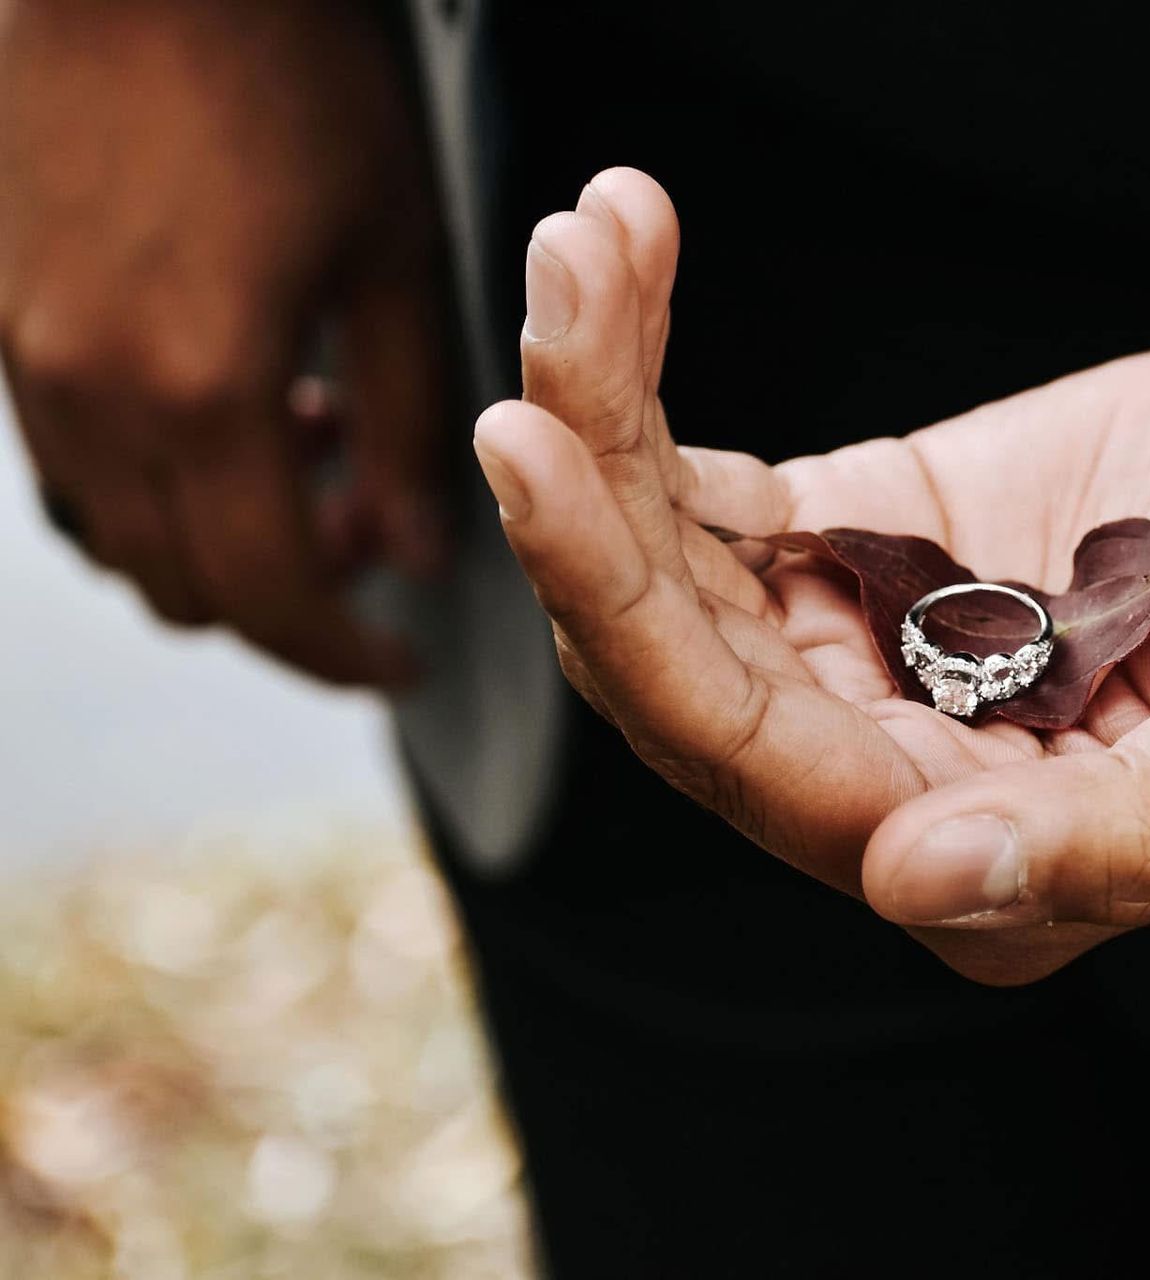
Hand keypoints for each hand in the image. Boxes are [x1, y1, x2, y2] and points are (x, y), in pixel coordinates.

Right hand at [0, 0, 444, 683]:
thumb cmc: (291, 81)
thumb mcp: (394, 255)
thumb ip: (405, 422)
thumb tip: (412, 550)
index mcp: (199, 387)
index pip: (268, 594)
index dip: (341, 655)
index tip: (401, 661)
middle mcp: (87, 394)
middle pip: (182, 587)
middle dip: (286, 604)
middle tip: (368, 542)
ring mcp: (20, 360)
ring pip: (115, 537)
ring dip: (214, 543)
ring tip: (306, 452)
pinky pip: (66, 467)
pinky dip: (149, 487)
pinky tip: (221, 408)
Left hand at [474, 169, 1149, 983]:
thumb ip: (1133, 838)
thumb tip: (910, 886)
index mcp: (1005, 867)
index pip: (762, 769)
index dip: (629, 618)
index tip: (537, 442)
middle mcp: (908, 779)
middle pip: (675, 666)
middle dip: (587, 487)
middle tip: (556, 291)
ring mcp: (876, 657)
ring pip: (669, 571)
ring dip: (601, 410)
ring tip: (586, 244)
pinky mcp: (868, 545)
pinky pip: (713, 488)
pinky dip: (651, 380)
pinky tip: (629, 253)